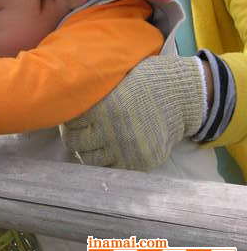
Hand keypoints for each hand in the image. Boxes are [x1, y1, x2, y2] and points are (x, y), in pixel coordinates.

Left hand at [60, 56, 204, 170]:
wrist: (182, 95)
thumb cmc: (147, 81)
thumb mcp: (117, 80)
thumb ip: (95, 93)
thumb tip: (69, 97)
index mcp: (101, 107)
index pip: (69, 121)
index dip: (67, 119)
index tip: (70, 117)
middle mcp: (109, 130)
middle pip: (75, 143)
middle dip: (73, 137)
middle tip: (78, 133)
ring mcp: (124, 149)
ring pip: (90, 160)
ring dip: (88, 152)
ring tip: (93, 143)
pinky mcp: (138, 162)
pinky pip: (112, 170)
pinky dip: (108, 163)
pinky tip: (110, 152)